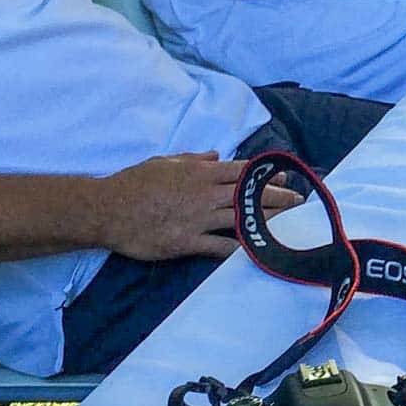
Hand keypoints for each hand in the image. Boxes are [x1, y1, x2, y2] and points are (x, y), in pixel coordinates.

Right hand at [105, 152, 299, 260]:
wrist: (108, 210)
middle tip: (297, 201)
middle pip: (247, 195)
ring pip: (239, 219)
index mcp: (199, 173)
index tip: (284, 176)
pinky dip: (238, 248)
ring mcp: (196, 220)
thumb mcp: (165, 162)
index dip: (264, 174)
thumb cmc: (135, 182)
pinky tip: (256, 250)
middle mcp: (203, 195)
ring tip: (287, 224)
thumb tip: (216, 156)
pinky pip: (218, 246)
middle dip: (275, 197)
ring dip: (265, 221)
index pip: (240, 172)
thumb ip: (194, 159)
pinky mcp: (186, 242)